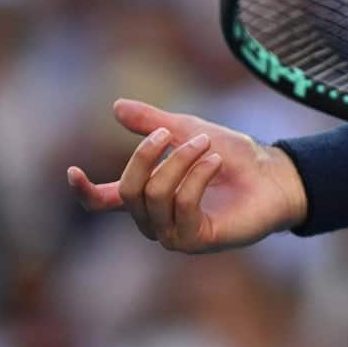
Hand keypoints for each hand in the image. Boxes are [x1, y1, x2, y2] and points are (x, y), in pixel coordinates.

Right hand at [66, 98, 307, 252]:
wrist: (275, 175)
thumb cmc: (235, 157)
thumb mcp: (190, 130)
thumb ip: (153, 122)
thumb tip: (116, 106)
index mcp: (147, 195)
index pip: (104, 200)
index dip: (84, 190)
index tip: (72, 170)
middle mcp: (155, 218)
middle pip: (128, 190)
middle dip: (146, 155)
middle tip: (174, 130)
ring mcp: (174, 233)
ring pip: (154, 196)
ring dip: (180, 162)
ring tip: (207, 144)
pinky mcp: (196, 240)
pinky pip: (181, 206)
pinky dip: (197, 176)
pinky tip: (216, 161)